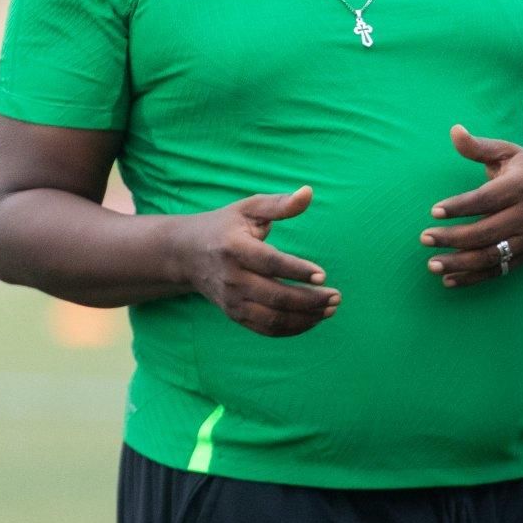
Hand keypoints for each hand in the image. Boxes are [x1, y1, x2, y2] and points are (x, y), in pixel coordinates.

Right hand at [176, 186, 339, 336]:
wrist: (186, 254)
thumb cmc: (225, 226)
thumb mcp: (248, 208)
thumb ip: (279, 204)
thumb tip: (309, 192)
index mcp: (234, 247)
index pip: (269, 263)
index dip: (297, 270)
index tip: (323, 275)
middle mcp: (231, 277)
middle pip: (274, 296)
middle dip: (309, 300)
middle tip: (336, 296)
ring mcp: (231, 300)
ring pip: (272, 318)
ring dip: (305, 318)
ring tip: (330, 310)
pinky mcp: (233, 315)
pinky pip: (265, 329)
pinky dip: (291, 329)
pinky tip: (313, 319)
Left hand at [420, 125, 522, 287]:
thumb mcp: (509, 152)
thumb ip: (479, 146)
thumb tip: (454, 130)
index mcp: (520, 186)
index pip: (485, 199)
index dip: (459, 206)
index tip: (434, 211)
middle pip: (484, 232)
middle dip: (452, 238)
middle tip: (424, 238)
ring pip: (490, 256)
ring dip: (459, 263)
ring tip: (431, 264)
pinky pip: (498, 271)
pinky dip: (473, 278)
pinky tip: (449, 279)